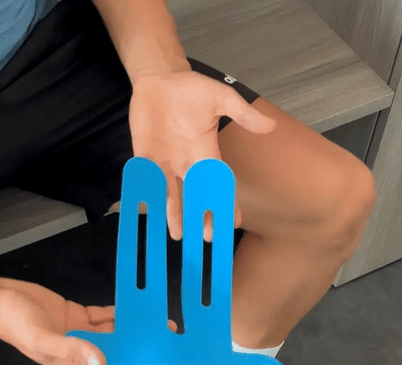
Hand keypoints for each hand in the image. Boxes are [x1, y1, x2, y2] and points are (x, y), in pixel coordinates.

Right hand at [0, 277, 175, 364]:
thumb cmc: (16, 321)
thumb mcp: (41, 337)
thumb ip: (71, 349)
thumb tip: (101, 363)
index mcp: (71, 363)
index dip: (134, 364)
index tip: (157, 357)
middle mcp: (78, 350)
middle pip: (116, 350)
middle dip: (140, 344)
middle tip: (166, 333)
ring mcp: (78, 332)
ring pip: (112, 333)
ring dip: (132, 328)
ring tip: (158, 319)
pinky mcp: (75, 315)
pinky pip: (102, 316)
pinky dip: (117, 313)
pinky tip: (135, 307)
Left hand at [129, 69, 276, 240]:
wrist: (159, 80)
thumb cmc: (191, 89)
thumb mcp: (220, 98)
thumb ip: (241, 112)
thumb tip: (269, 126)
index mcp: (205, 153)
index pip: (219, 183)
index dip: (227, 202)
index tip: (235, 222)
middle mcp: (186, 163)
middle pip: (195, 195)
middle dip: (202, 215)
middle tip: (207, 236)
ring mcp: (164, 162)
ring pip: (170, 194)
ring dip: (174, 214)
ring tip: (178, 234)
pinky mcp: (144, 157)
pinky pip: (145, 179)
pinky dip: (146, 194)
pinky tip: (147, 211)